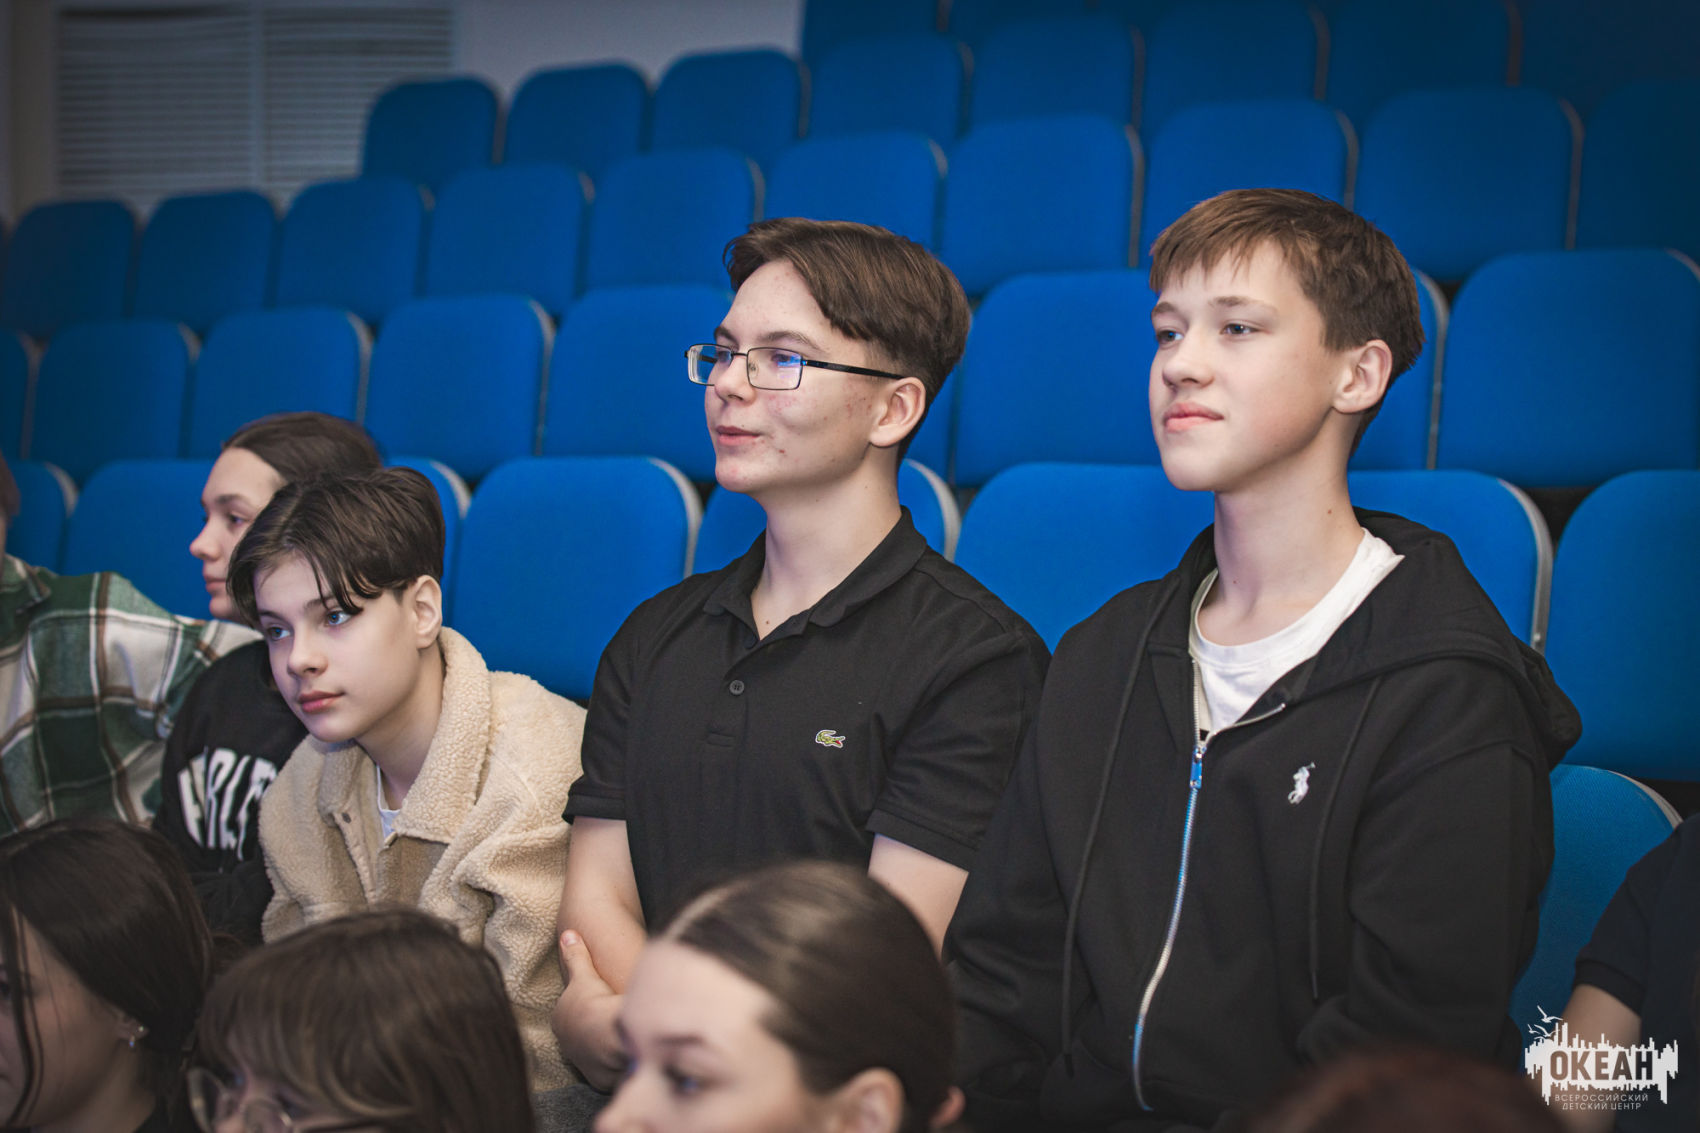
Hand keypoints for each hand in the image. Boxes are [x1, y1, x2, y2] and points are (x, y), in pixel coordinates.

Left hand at [551, 930, 626, 1091]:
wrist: (608, 1035)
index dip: (587, 1004)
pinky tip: (629, 1054)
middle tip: (614, 1018)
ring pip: (594, 1052)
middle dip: (594, 1028)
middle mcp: (565, 1043)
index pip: (572, 1011)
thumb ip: (575, 956)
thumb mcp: (584, 975)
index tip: (602, 1000)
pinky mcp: (598, 1078)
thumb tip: (567, 933)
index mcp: (559, 1019)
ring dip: (605, 1047)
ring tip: (624, 1036)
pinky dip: (616, 1064)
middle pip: (581, 1033)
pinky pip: (608, 1069)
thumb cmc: (594, 1002)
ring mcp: (581, 1061)